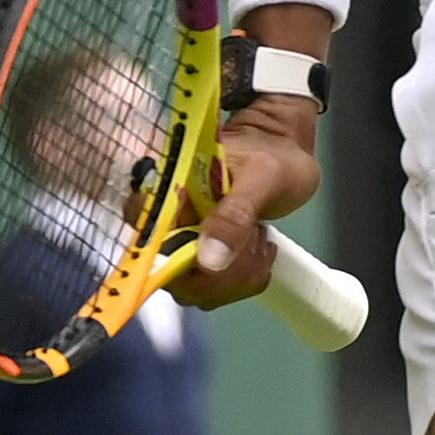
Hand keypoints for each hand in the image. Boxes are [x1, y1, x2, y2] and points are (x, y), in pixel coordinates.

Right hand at [169, 93, 320, 309]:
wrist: (286, 149)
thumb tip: (207, 260)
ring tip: (260, 239)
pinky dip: (241, 278)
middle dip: (218, 275)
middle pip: (172, 274)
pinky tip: (260, 251)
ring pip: (194, 286)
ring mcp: (186, 237)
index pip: (148, 243)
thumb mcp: (261, 179)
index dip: (178, 264)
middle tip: (255, 241)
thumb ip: (234, 215)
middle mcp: (169, 219)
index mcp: (169, 193)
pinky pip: (214, 285)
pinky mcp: (205, 252)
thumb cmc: (273, 156)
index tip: (220, 259)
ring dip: (233, 276)